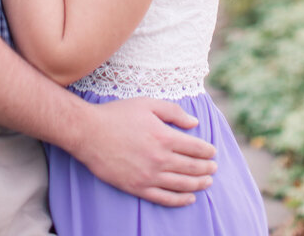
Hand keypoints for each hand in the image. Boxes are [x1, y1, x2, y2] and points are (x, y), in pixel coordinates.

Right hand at [77, 97, 216, 205]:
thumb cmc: (118, 114)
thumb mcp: (147, 103)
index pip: (195, 147)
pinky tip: (189, 198)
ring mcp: (149, 175)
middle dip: (206, 168)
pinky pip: (164, 198)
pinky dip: (180, 200)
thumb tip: (194, 123)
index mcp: (164, 136)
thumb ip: (173, 112)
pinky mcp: (138, 187)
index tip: (213, 152)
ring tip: (208, 182)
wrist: (90, 133)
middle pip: (191, 167)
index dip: (207, 151)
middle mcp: (160, 159)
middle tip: (214, 168)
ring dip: (198, 184)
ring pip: (182, 184)